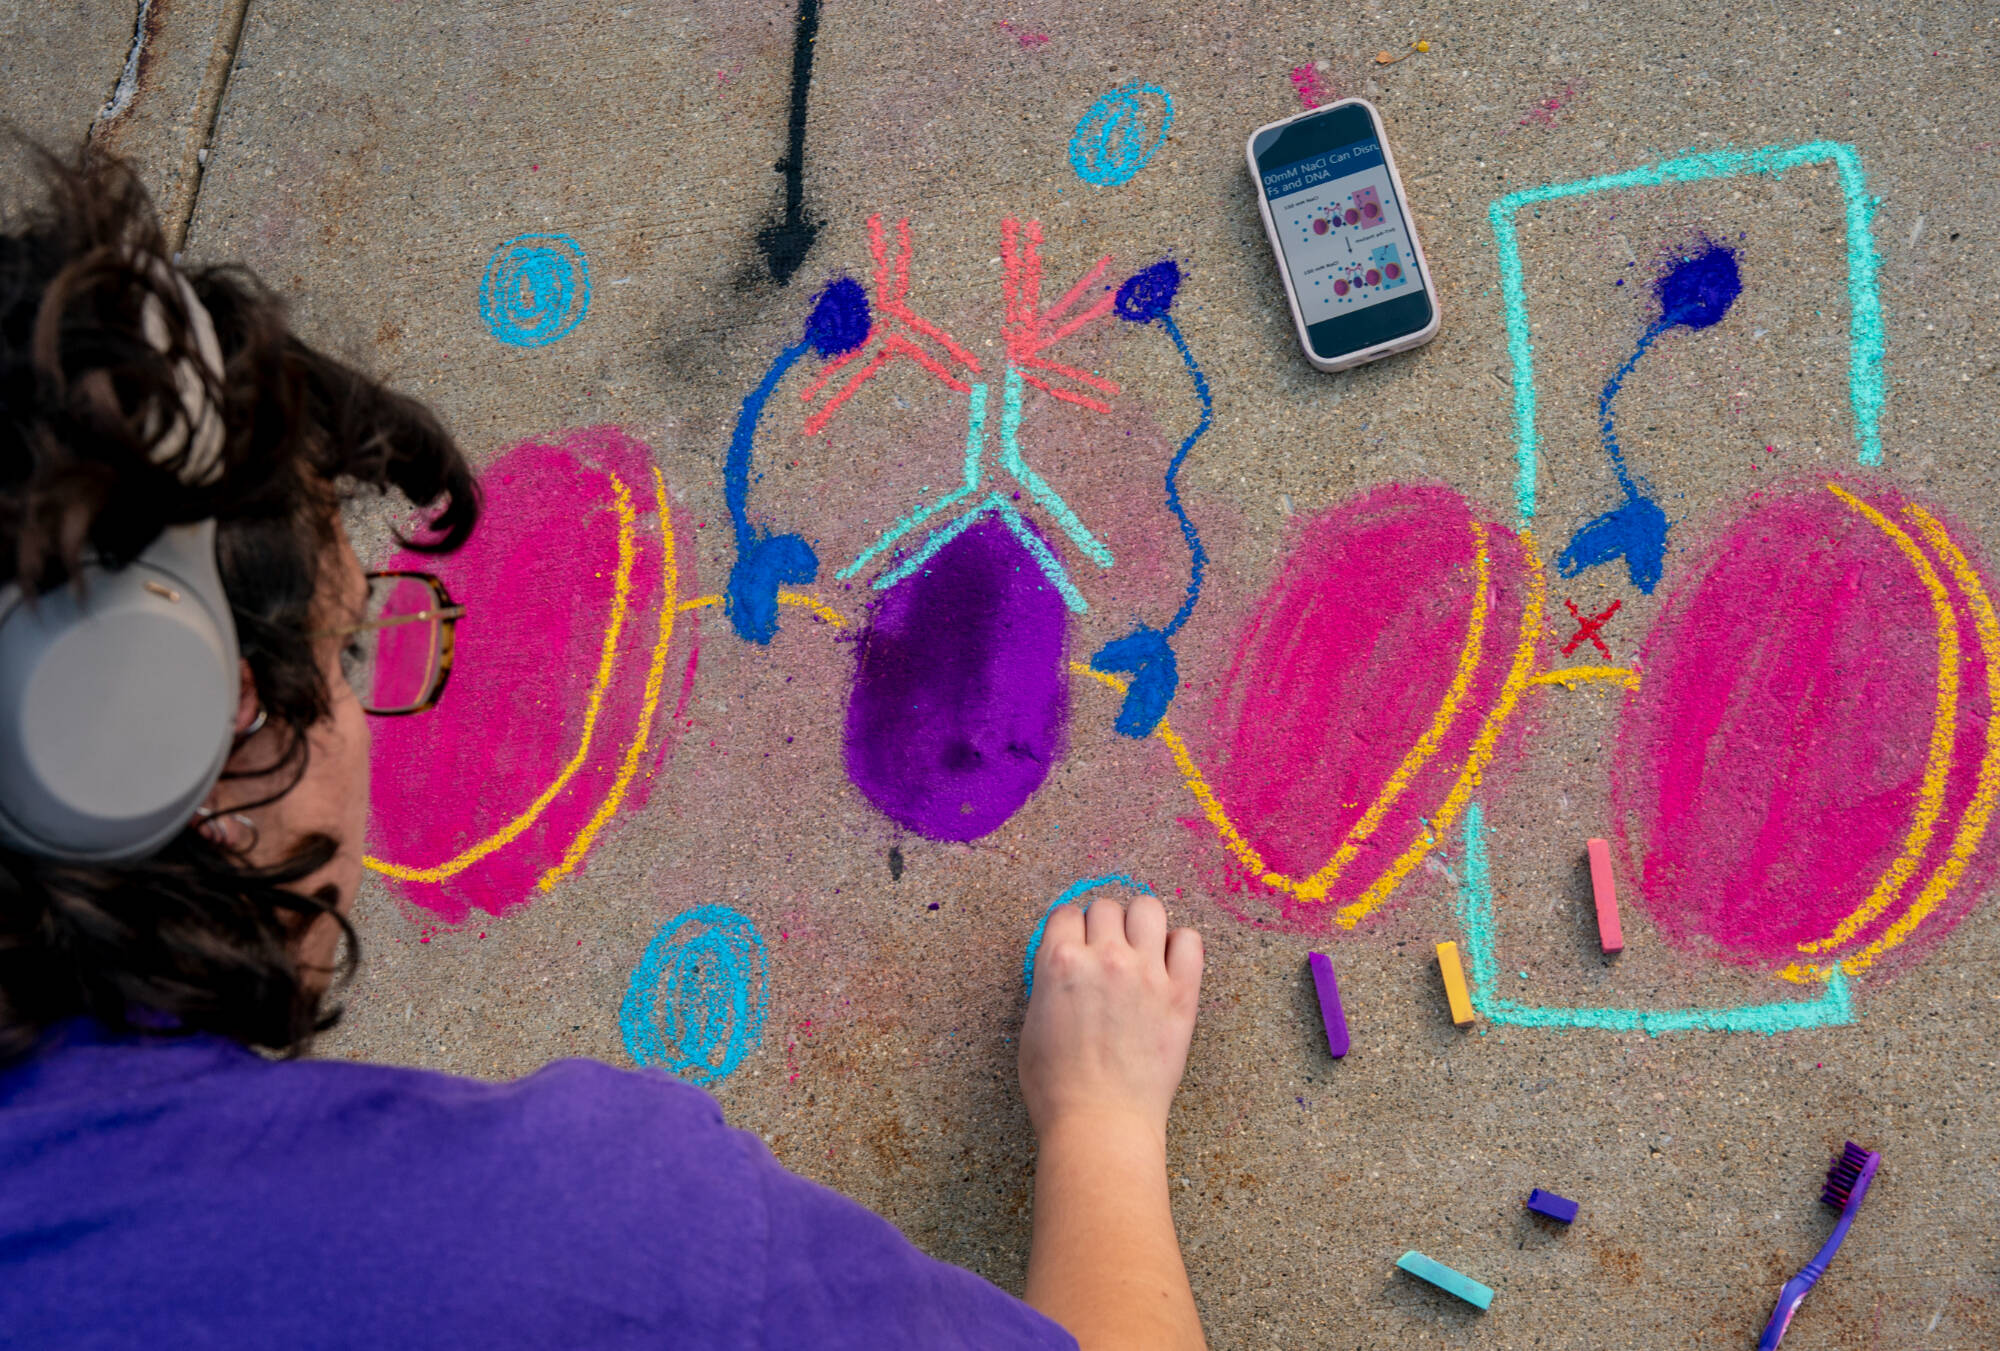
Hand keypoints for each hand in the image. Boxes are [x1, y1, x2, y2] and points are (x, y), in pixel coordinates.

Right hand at [1018, 893, 1202, 1142]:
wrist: (1101, 1122)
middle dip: (1102, 926)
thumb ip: (1049, 983)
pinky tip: (1168, 966)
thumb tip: (1063, 965)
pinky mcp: (1181, 993)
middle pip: (1106, 906)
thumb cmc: (1057, 1087)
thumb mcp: (1032, 1025)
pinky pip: (1189, 941)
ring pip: (1148, 908)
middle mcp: (1103, 957)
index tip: (1076, 945)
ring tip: (1139, 950)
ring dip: (1140, 925)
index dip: (1070, 930)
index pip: (1066, 913)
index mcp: (1060, 963)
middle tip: (1105, 954)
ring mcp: (1146, 973)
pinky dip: (1178, 946)